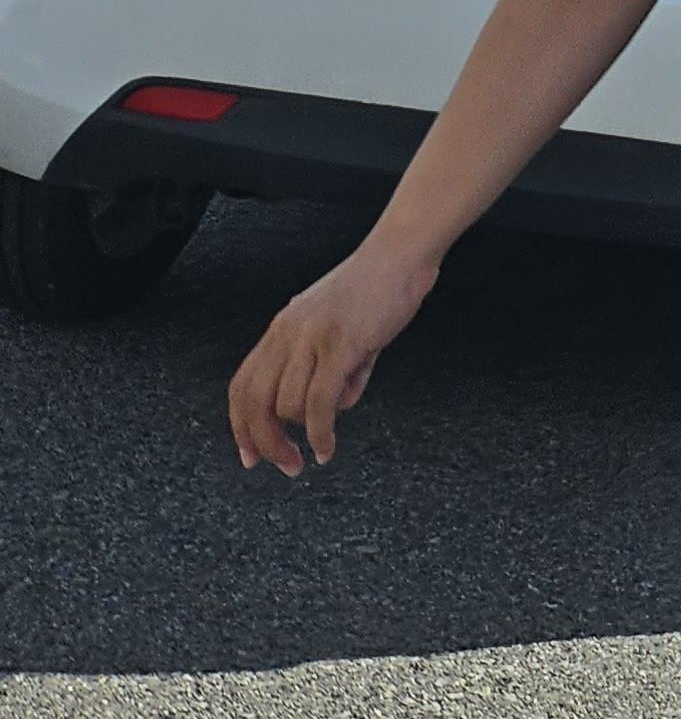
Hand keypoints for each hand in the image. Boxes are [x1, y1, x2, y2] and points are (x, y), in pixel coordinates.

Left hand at [228, 236, 438, 476]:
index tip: (252, 457)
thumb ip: (327, 366)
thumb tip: (334, 407)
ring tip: (328, 435)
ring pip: (288, 407)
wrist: (401, 253)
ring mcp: (312, 339)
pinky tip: (328, 447)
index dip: (241, 426)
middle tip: (288, 465)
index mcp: (282, 329)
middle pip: (254, 402)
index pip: (243, 385)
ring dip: (304, 434)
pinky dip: (320, 433)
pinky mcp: (341, 345)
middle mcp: (288, 334)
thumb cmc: (376, 288)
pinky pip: (318, 403)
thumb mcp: (335, 327)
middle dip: (266, 443)